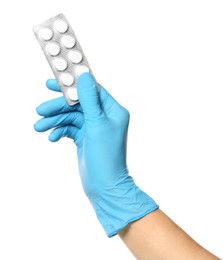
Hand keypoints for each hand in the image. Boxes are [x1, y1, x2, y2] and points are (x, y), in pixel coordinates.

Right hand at [34, 73, 157, 236]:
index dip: (73, 85)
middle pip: (78, 104)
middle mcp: (104, 117)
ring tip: (39, 127)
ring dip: (55, 120)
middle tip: (40, 110)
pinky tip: (52, 138)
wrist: (104, 186)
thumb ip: (89, 99)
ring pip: (71, 117)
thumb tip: (84, 75)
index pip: (91, 90)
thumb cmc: (105, 156)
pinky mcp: (84, 137)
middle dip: (58, 107)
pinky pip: (69, 129)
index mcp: (113, 110)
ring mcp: (93, 127)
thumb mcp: (96, 124)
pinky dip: (60, 131)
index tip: (53, 82)